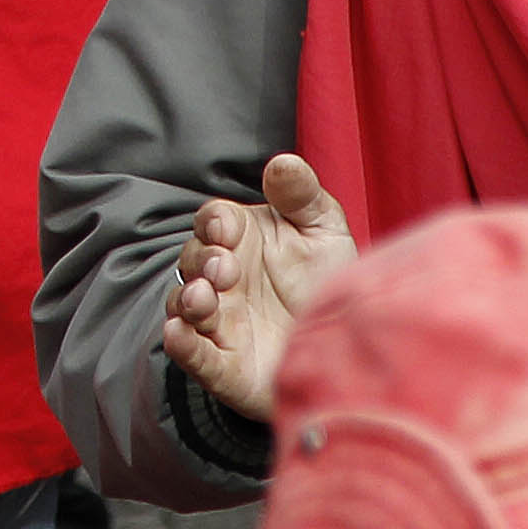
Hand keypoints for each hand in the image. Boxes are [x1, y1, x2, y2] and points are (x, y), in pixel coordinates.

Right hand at [162, 153, 355, 422]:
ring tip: (203, 299)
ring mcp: (219, 322)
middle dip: (203, 260)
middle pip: (192, 259)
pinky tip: (178, 333)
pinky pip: (191, 354)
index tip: (228, 230)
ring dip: (187, 299)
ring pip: (183, 305)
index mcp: (242, 240)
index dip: (214, 223)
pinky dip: (180, 344)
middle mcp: (223, 279)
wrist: (349, 350)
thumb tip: (282, 162)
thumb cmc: (326, 282)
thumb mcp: (323, 232)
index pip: (212, 220)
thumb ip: (302, 195)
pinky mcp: (223, 365)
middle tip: (226, 268)